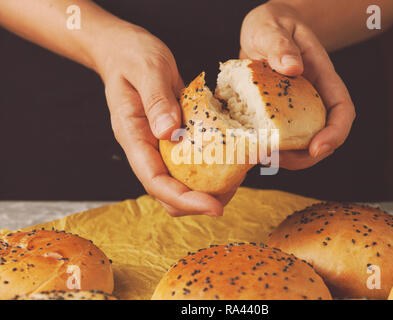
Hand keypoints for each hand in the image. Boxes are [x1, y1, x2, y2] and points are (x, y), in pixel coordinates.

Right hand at [94, 24, 236, 215]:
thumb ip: (156, 99)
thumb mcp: (147, 69)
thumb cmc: (132, 56)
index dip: (184, 199)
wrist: (124, 50)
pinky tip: (232, 156)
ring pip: (181, 182)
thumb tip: (168, 133)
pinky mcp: (173, 138)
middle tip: (232, 191)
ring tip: (237, 176)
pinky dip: (211, 165)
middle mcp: (145, 148)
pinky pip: (191, 162)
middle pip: (168, 193)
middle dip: (198, 201)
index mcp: (133, 136)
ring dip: (208, 187)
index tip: (215, 207)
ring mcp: (158, 145)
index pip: (155, 182)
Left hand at [240, 2, 355, 169]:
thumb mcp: (272, 27)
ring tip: (260, 157)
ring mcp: (296, 109)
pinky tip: (250, 148)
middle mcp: (313, 98)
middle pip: (323, 136)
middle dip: (305, 157)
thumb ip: (280, 44)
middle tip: (276, 160)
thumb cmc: (273, 24)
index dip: (335, 134)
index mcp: (322, 77)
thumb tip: (292, 68)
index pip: (342, 110)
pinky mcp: (277, 115)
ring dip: (285, 157)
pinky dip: (267, 147)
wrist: (265, 29)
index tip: (317, 149)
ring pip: (301, 143)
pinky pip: (278, 137)